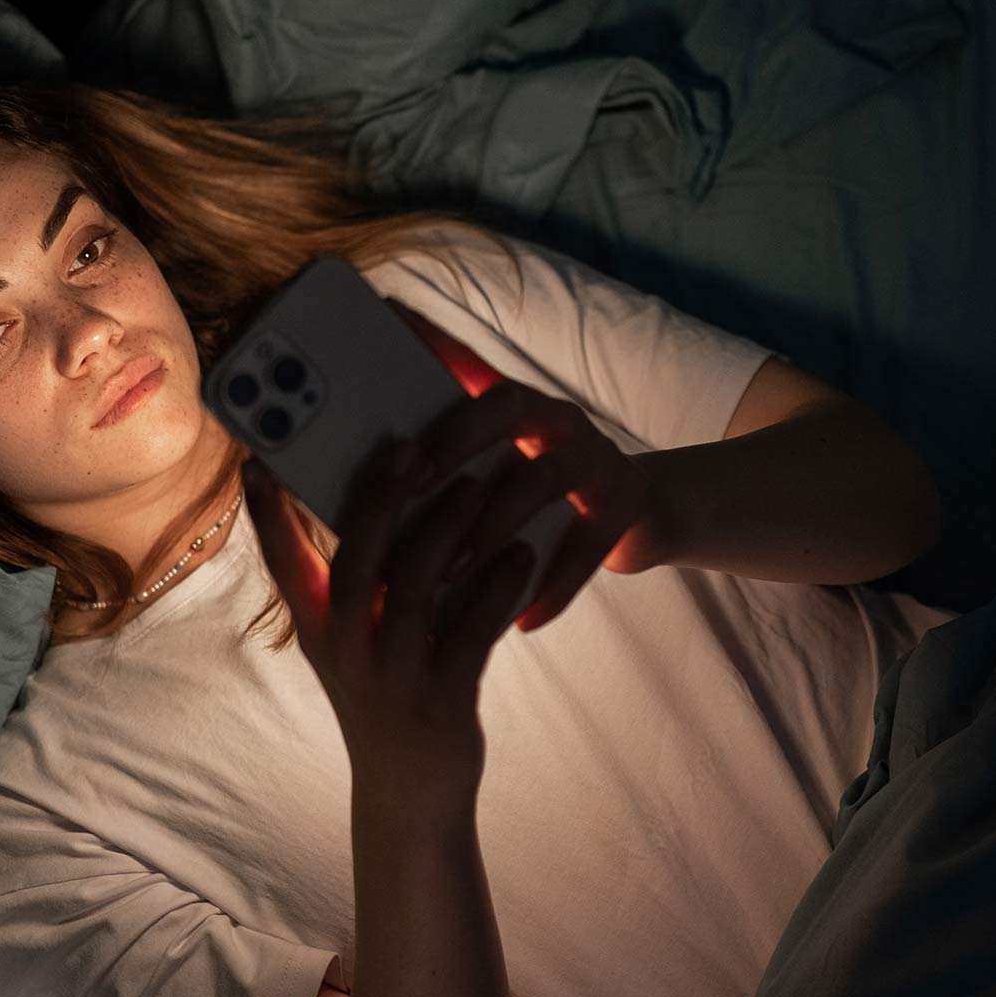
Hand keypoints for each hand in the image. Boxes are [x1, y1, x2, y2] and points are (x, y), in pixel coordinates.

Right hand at [243, 439, 537, 797]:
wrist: (410, 800)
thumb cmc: (387, 701)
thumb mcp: (356, 648)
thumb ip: (364, 588)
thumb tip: (391, 504)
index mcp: (320, 633)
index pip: (283, 566)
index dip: (267, 515)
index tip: (255, 462)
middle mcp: (347, 652)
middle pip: (357, 562)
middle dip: (381, 500)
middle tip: (410, 449)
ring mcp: (393, 678)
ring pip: (415, 590)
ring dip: (448, 531)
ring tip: (479, 488)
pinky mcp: (443, 700)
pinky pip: (472, 633)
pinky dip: (498, 590)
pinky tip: (521, 557)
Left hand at [386, 299, 672, 631]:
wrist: (637, 519)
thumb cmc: (537, 505)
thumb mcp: (496, 480)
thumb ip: (443, 477)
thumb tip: (358, 504)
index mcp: (516, 404)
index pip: (468, 372)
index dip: (425, 381)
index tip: (385, 426)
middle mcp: (558, 417)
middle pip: (507, 408)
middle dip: (456, 444)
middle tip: (411, 489)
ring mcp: (598, 457)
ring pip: (542, 478)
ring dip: (492, 525)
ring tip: (451, 573)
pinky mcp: (627, 505)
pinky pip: (586, 545)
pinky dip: (553, 587)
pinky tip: (523, 623)